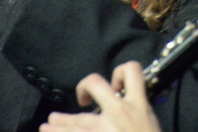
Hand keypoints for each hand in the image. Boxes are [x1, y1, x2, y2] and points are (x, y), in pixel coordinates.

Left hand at [40, 62, 160, 131]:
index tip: (115, 86)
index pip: (132, 72)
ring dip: (58, 124)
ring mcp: (103, 130)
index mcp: (138, 105)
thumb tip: (123, 109)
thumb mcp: (151, 124)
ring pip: (75, 120)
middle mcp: (118, 112)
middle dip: (83, 87)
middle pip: (94, 84)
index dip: (121, 72)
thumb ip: (137, 113)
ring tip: (46, 126)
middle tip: (81, 100)